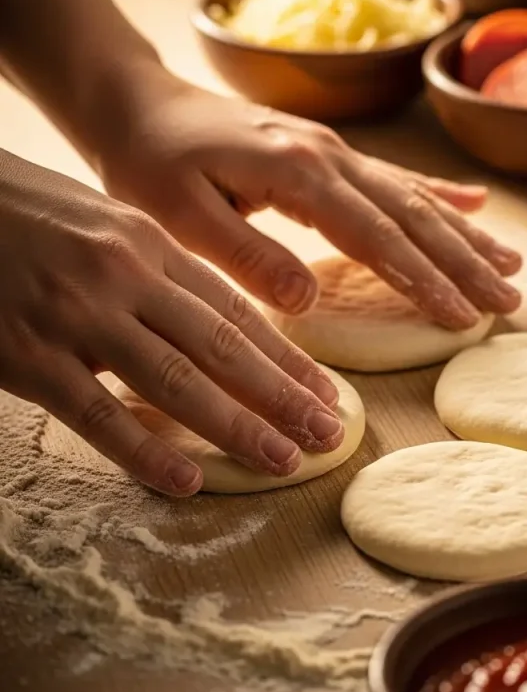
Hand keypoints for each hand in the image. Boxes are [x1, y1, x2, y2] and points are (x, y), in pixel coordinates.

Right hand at [0, 150, 344, 495]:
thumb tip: (208, 320)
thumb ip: (153, 270)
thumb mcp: (99, 222)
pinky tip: (188, 482)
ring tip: (284, 462)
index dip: (285, 355)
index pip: (232, 308)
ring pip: (175, 382)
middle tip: (329, 435)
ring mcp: (75, 316)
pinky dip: (144, 454)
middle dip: (282, 396)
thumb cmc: (19, 209)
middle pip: (221, 347)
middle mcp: (122, 276)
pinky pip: (96, 414)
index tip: (324, 390)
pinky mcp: (27, 356)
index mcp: (145, 240)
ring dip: (237, 426)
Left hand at [93, 69, 521, 329]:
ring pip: (414, 195)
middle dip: (466, 260)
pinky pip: (394, 174)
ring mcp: (332, 149)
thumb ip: (246, 255)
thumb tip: (309, 299)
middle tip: (511, 301)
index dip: (422, 278)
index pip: (375, 235)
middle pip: (412, 214)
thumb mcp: (179, 216)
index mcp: (297, 173)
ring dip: (466, 233)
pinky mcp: (326, 150)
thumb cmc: (149, 161)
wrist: (137, 103)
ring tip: (513, 265)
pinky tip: (475, 205)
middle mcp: (327, 155)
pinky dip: (438, 192)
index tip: (462, 315)